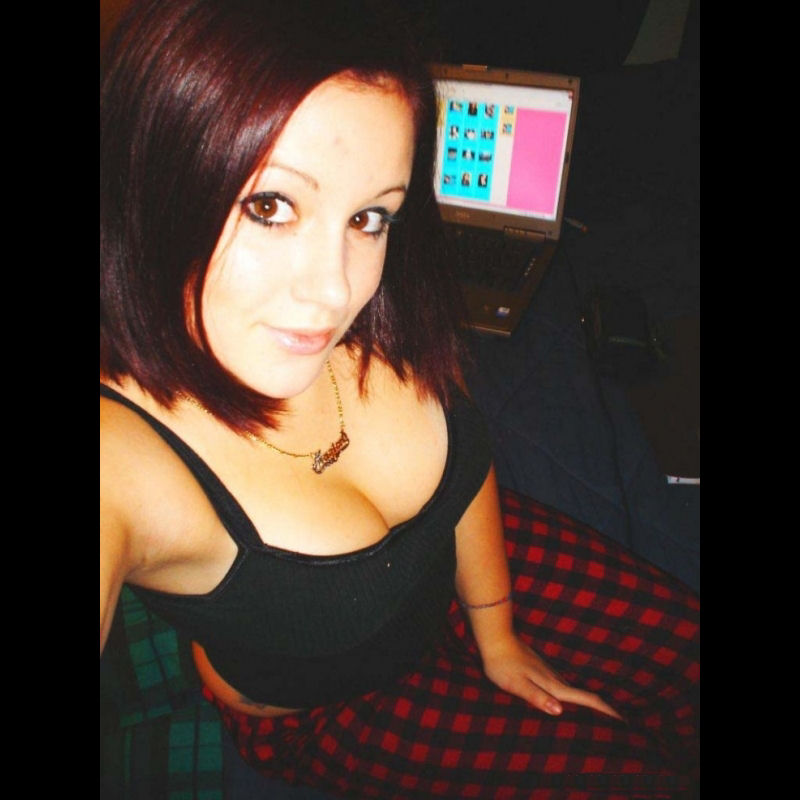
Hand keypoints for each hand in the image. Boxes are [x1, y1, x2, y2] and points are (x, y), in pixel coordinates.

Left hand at [480, 634, 622, 719]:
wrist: (495, 638)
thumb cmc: (503, 664)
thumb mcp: (517, 684)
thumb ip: (537, 697)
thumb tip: (560, 711)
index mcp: (552, 686)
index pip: (585, 699)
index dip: (605, 710)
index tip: (624, 721)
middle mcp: (555, 678)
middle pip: (584, 696)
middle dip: (603, 709)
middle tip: (621, 724)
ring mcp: (549, 672)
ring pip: (574, 691)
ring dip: (588, 703)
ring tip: (600, 717)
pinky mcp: (541, 669)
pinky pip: (562, 686)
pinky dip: (573, 696)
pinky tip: (568, 701)